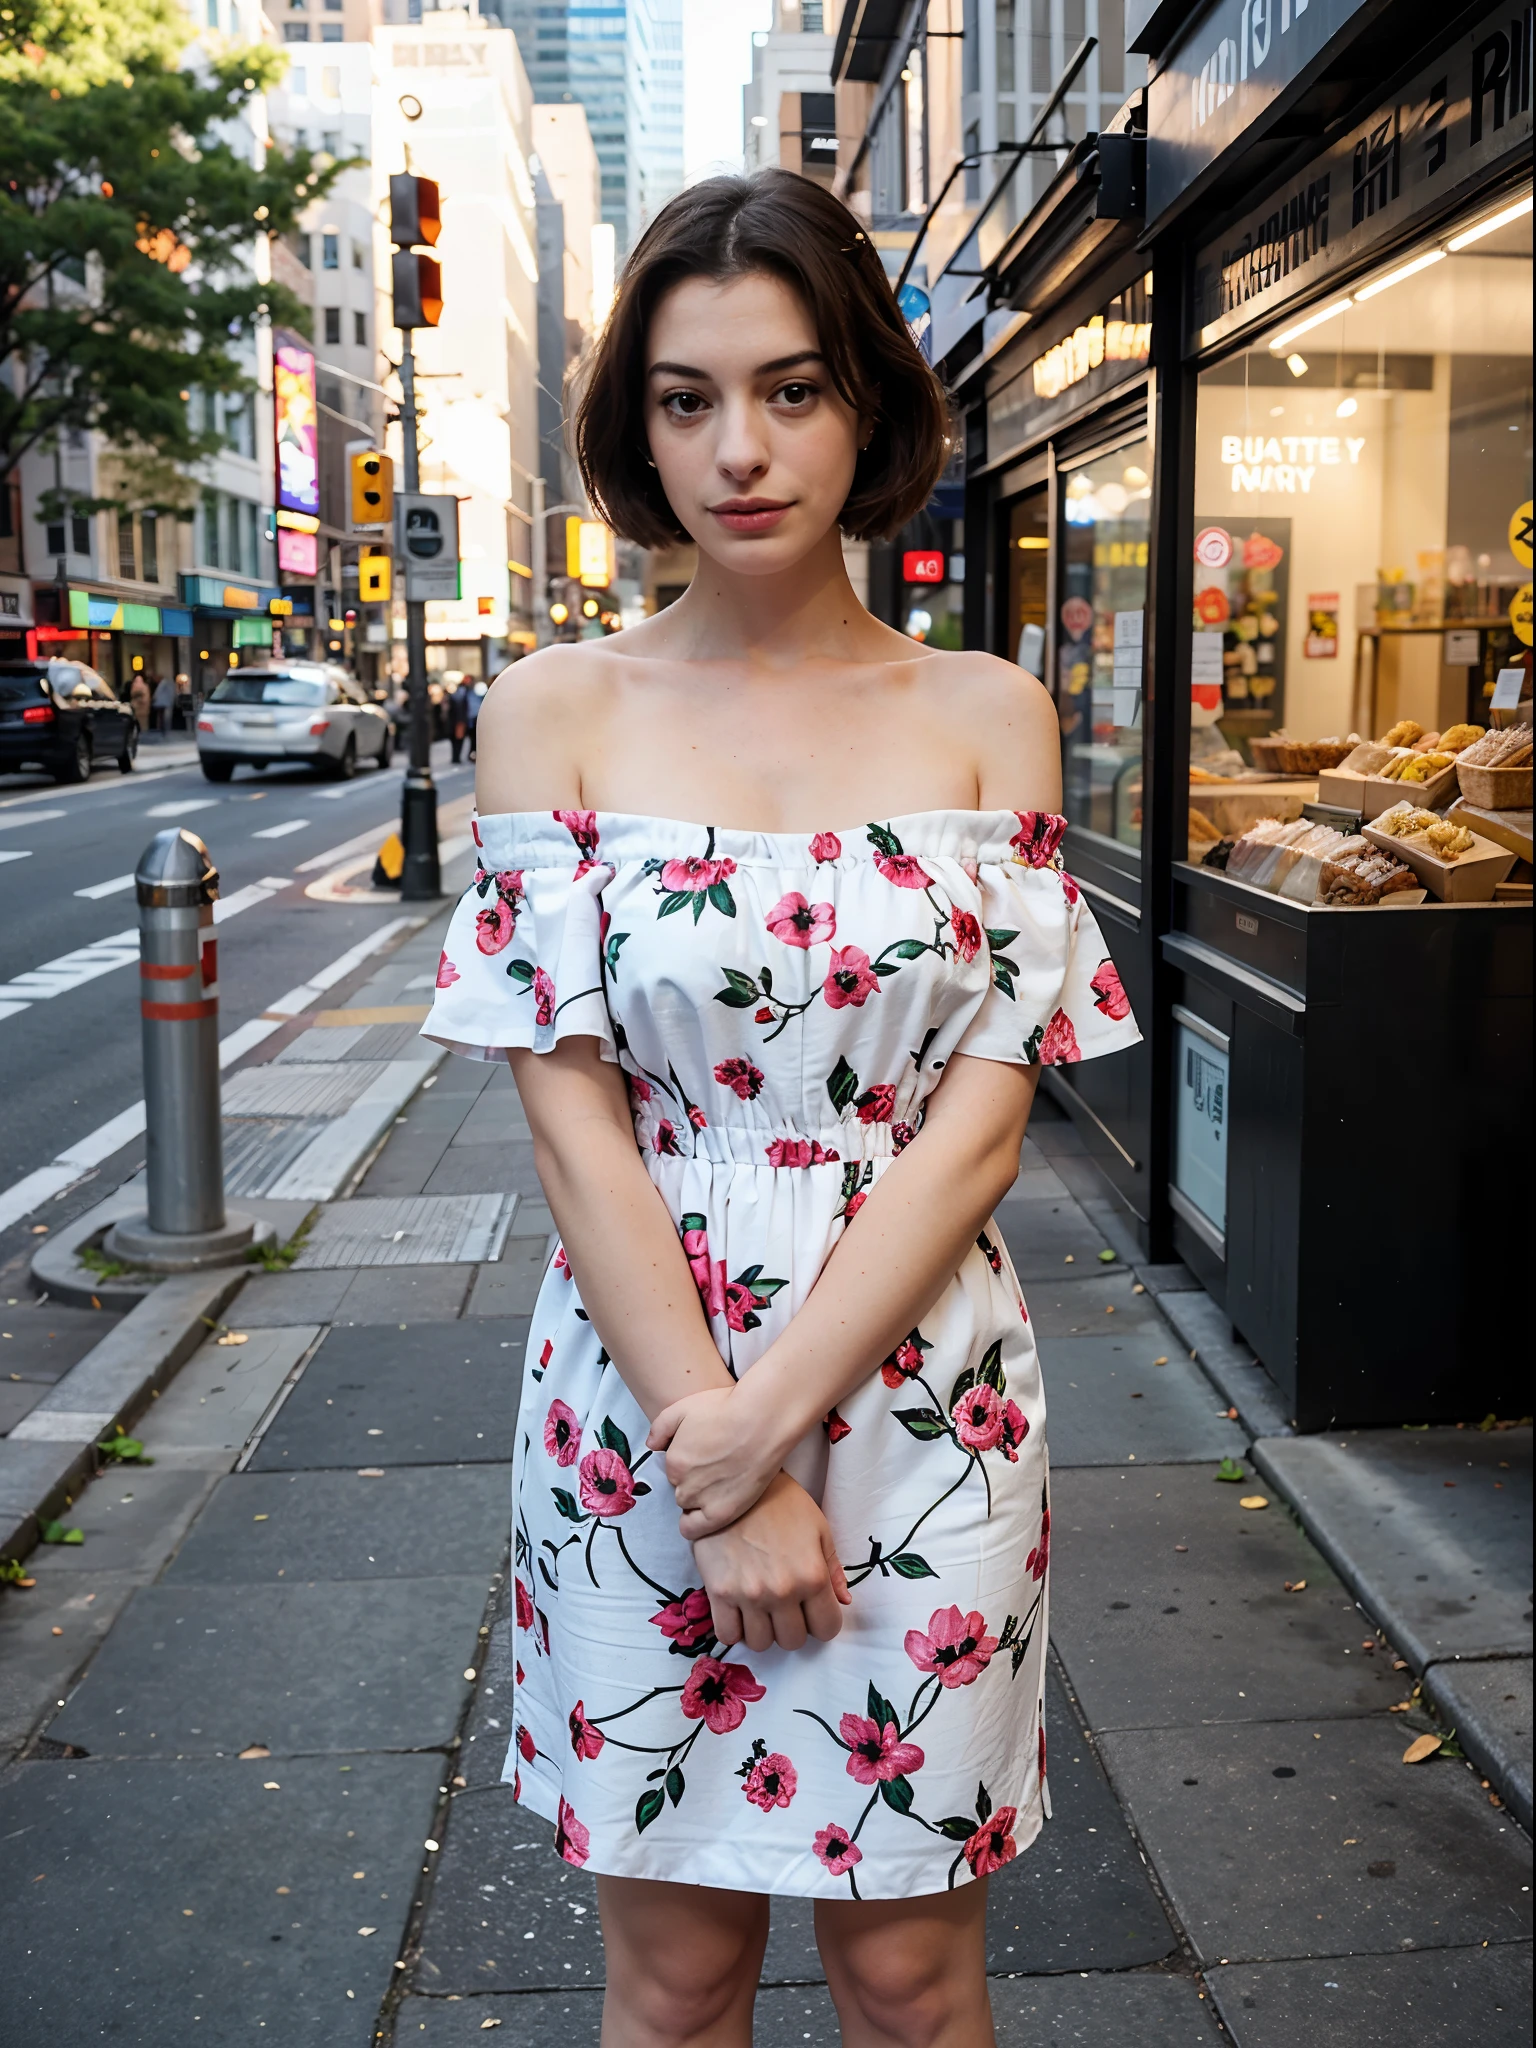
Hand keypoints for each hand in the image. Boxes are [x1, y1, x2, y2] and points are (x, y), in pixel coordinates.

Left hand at [647, 1384, 784, 1539]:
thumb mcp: (684, 1407)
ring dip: (699, 1498)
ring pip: (689, 1505)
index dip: (687, 1464)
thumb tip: (651, 1446)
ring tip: (722, 1483)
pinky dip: (695, 1525)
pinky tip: (709, 1511)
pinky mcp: (723, 1513)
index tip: (702, 1457)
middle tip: (715, 1468)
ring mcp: (702, 1500)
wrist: (764, 1419)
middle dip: (692, 1480)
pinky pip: (693, 1530)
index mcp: (673, 1460)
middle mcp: (684, 1482)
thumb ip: (660, 1427)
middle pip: (680, 1488)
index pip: (672, 1470)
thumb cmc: (727, 1408)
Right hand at [692, 1471, 851, 1652]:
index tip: (813, 1610)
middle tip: (785, 1607)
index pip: (827, 1630)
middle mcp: (783, 1592)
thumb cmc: (782, 1502)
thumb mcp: (818, 1527)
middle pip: (793, 1641)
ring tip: (761, 1609)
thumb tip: (844, 1601)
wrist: (734, 1482)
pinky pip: (727, 1635)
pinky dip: (735, 1630)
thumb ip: (833, 1568)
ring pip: (760, 1644)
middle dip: (793, 1627)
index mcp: (813, 1576)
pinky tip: (738, 1612)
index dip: (822, 1623)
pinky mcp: (718, 1592)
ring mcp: (749, 1595)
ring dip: (764, 1631)